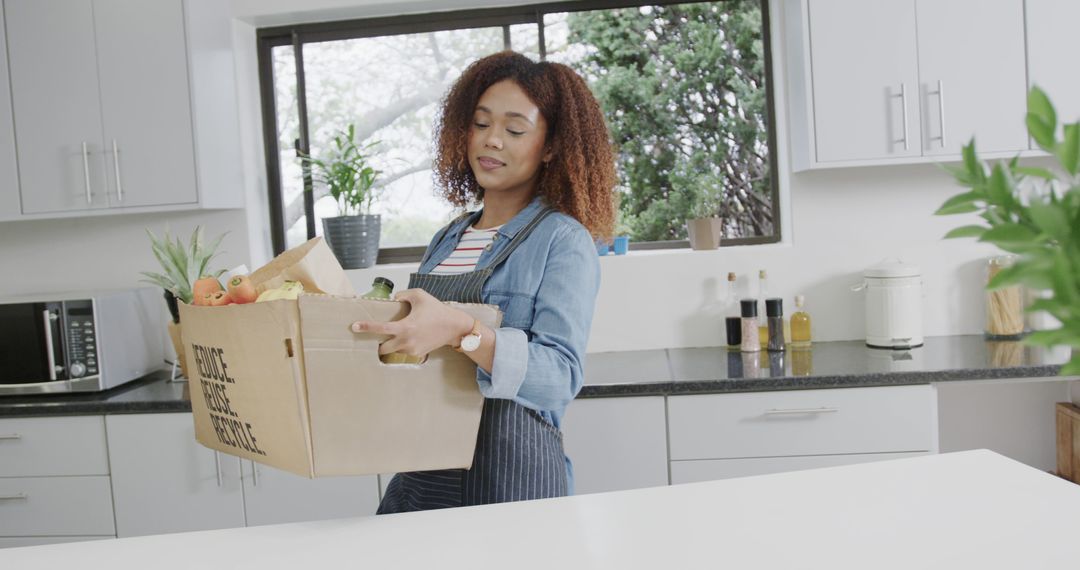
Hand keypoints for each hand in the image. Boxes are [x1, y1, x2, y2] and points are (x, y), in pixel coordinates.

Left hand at [351, 288, 472, 356]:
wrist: (454, 327)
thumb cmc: (437, 310)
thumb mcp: (420, 295)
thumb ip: (403, 295)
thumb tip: (394, 299)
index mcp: (405, 326)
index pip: (380, 328)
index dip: (366, 327)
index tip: (354, 326)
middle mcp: (407, 340)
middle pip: (383, 347)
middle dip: (379, 343)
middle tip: (381, 336)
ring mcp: (412, 349)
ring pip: (393, 351)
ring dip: (392, 345)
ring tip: (399, 336)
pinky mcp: (418, 354)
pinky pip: (404, 352)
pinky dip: (403, 347)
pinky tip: (411, 339)